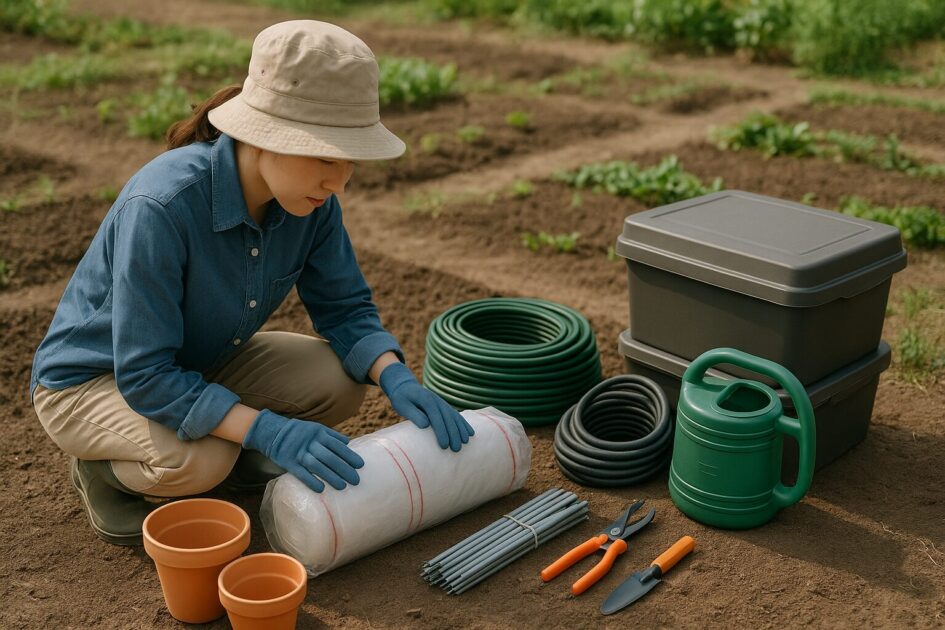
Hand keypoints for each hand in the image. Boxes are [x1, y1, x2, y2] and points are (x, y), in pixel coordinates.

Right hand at [242, 409, 363, 492]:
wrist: (272, 432)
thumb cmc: (299, 432)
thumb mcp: (315, 428)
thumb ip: (332, 435)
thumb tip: (348, 442)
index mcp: (318, 433)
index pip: (337, 445)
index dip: (349, 455)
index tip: (360, 465)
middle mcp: (310, 442)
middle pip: (329, 457)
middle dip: (344, 468)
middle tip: (355, 480)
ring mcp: (298, 452)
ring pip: (317, 465)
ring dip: (330, 476)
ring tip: (342, 487)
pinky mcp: (288, 462)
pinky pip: (300, 473)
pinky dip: (311, 481)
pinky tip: (321, 489)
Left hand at [379, 362, 474, 451]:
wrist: (405, 387)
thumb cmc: (401, 399)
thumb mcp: (402, 405)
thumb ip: (413, 414)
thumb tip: (425, 424)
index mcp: (426, 400)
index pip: (436, 418)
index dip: (441, 431)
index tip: (444, 445)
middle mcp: (437, 401)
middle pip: (448, 418)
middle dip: (453, 434)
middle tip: (456, 449)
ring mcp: (442, 403)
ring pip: (455, 417)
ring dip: (461, 430)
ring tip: (465, 442)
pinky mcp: (444, 406)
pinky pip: (456, 415)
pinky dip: (463, 424)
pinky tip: (470, 433)